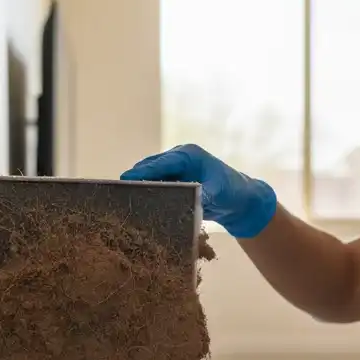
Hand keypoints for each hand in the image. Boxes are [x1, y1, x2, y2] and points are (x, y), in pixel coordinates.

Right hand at [119, 144, 277, 237]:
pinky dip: (148, 193)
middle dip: (136, 179)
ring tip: (124, 200)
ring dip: (140, 187)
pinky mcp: (174, 182)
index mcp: (188, 155)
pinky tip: (138, 205)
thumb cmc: (232, 191)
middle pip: (151, 167)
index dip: (142, 171)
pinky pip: (157, 186)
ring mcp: (176, 170)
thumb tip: (187, 198)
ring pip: (151, 177)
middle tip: (119, 193)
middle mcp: (179, 159)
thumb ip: (202, 194)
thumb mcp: (219, 192)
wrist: (241, 201)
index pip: (160, 162)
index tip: (124, 179)